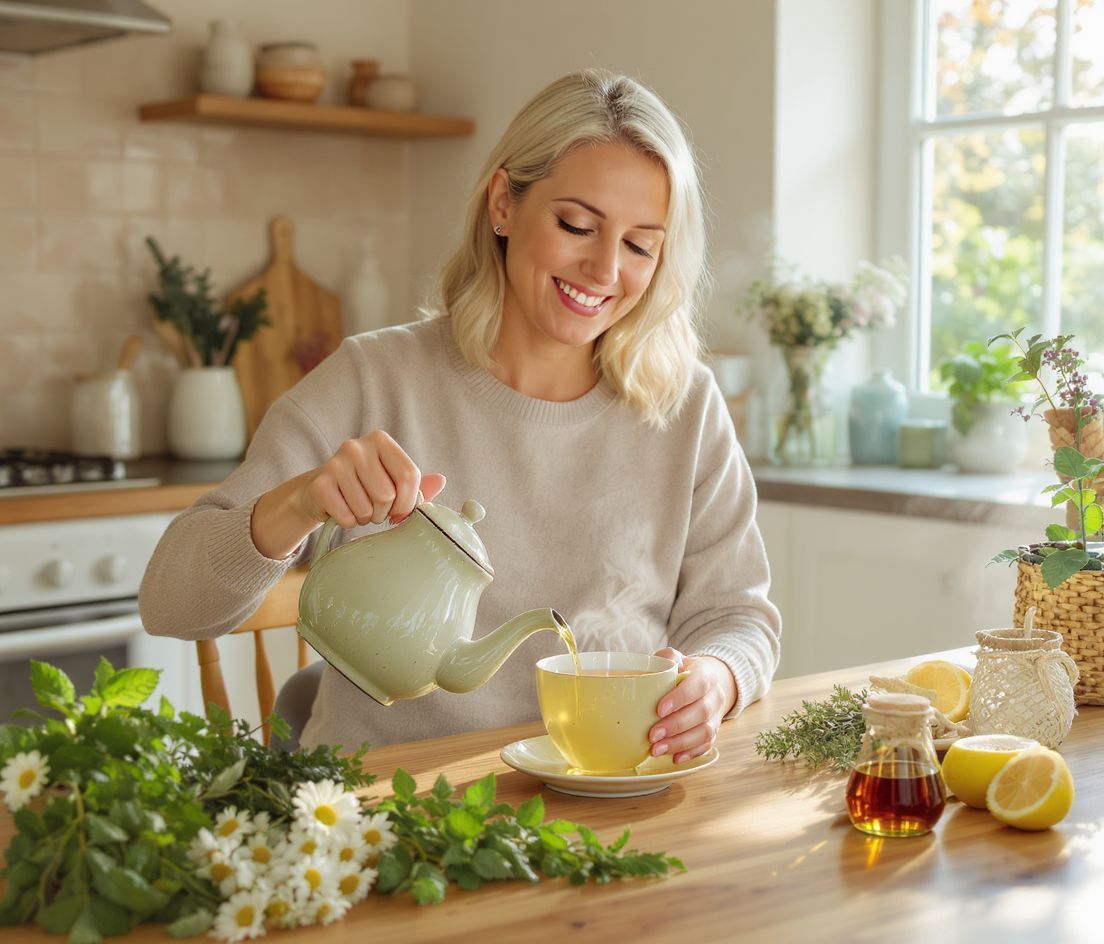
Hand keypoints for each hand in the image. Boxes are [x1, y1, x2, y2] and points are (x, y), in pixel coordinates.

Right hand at [251, 430, 445, 559]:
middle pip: (387, 495)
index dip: (409, 501)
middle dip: (384, 512)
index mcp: (381, 440)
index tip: (402, 511)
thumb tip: (441, 481)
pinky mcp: (320, 485)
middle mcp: (356, 446)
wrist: (320, 491)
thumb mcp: (392, 480)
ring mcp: (335, 464)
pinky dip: (349, 522)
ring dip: (366, 517)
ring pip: (367, 508)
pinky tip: (343, 510)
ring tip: (358, 507)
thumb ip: (417, 484)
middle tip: (375, 508)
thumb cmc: (364, 486)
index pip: (409, 475)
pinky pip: (347, 517)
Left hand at [648, 647, 736, 763]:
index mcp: (707, 675)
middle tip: (652, 735)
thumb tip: (662, 665)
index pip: (698, 685)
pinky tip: (673, 758)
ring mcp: (717, 716)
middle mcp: (715, 696)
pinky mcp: (715, 732)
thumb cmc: (685, 671)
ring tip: (656, 749)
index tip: (659, 710)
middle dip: (675, 726)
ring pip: (705, 733)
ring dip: (680, 743)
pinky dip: (690, 753)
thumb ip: (668, 657)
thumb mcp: (677, 658)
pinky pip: (706, 746)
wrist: (708, 682)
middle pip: (701, 713)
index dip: (680, 698)